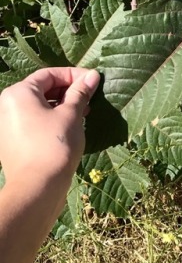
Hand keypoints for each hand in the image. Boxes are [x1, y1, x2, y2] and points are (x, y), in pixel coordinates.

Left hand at [0, 67, 99, 184]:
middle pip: (42, 88)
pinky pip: (34, 120)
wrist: (37, 188)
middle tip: (90, 98)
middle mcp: (8, 105)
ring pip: (39, 105)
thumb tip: (93, 75)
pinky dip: (52, 118)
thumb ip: (81, 92)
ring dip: (63, 105)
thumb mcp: (71, 114)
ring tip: (84, 113)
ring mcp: (8, 124)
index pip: (49, 74)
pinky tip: (71, 126)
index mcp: (19, 93)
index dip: (74, 75)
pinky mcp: (12, 140)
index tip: (93, 81)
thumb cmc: (55, 145)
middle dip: (69, 91)